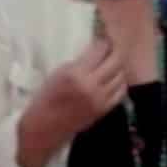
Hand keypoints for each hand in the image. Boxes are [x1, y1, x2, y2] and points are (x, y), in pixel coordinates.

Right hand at [17, 38, 126, 166]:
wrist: (45, 127)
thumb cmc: (46, 97)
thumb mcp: (58, 72)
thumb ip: (79, 62)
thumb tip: (96, 51)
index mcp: (76, 73)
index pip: (100, 50)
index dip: (104, 41)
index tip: (103, 38)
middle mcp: (92, 85)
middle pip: (116, 61)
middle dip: (115, 51)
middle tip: (111, 48)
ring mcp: (101, 99)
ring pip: (121, 75)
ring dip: (118, 66)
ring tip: (112, 62)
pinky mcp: (105, 110)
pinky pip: (121, 91)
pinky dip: (120, 82)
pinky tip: (114, 78)